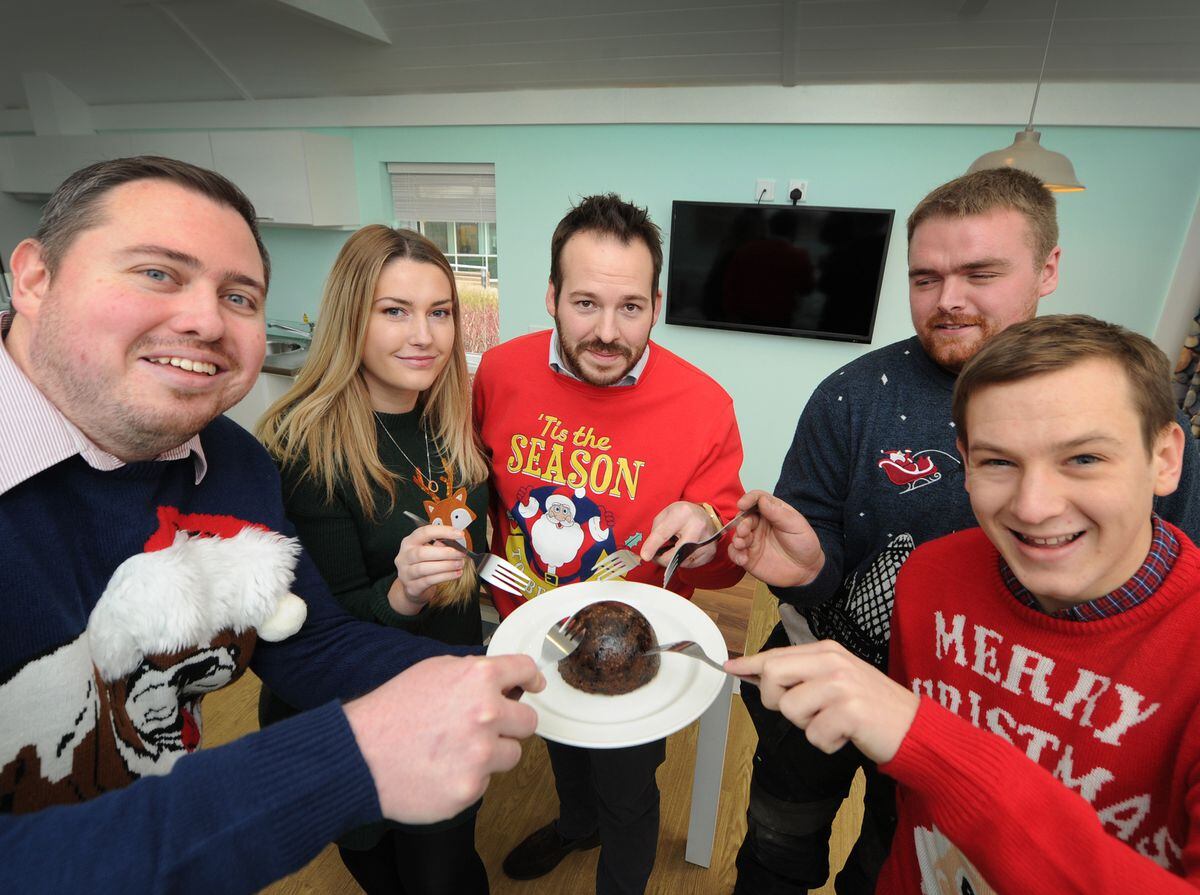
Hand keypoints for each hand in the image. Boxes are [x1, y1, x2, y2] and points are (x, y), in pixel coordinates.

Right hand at [344, 653, 542, 823]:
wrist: (358, 757)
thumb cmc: (389, 714)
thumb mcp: (431, 672)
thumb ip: (471, 674)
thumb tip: (499, 679)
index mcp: (477, 678)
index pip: (524, 670)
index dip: (531, 678)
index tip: (533, 686)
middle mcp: (487, 714)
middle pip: (528, 721)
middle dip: (510, 725)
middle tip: (483, 729)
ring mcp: (481, 755)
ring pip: (511, 755)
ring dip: (491, 755)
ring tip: (453, 751)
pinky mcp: (471, 789)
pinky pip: (485, 782)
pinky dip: (467, 778)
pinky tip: (440, 770)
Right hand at [389, 524, 467, 614]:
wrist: (412, 587)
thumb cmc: (423, 564)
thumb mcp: (428, 551)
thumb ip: (439, 545)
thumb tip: (455, 543)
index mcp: (409, 542)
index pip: (424, 533)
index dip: (443, 532)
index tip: (459, 534)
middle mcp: (404, 557)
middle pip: (422, 553)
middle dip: (445, 552)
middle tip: (461, 553)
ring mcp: (406, 573)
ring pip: (424, 568)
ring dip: (446, 565)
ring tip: (460, 564)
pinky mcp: (412, 587)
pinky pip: (429, 581)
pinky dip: (445, 576)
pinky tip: (456, 573)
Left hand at [639, 501, 716, 567]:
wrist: (705, 515)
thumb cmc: (682, 515)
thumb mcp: (666, 515)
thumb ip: (656, 531)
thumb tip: (648, 552)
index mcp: (683, 513)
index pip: (664, 533)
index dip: (652, 546)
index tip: (645, 556)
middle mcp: (698, 527)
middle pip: (675, 553)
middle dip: (662, 559)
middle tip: (655, 557)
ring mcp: (707, 540)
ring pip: (682, 561)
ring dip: (672, 561)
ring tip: (670, 550)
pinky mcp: (710, 552)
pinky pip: (691, 564)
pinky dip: (682, 561)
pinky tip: (682, 551)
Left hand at [725, 642, 917, 762]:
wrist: (915, 728)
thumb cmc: (872, 708)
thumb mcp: (838, 681)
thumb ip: (803, 675)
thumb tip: (757, 674)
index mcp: (827, 651)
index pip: (777, 654)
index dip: (749, 664)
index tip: (728, 667)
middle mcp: (832, 662)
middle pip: (772, 675)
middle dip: (776, 700)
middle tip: (805, 711)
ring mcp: (841, 685)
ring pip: (790, 710)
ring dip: (808, 727)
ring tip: (834, 723)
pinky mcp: (849, 711)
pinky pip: (814, 735)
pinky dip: (827, 744)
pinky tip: (846, 736)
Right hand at [727, 490, 824, 586]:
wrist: (807, 570)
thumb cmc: (804, 544)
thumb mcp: (796, 525)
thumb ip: (778, 513)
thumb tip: (762, 500)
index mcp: (772, 511)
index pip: (757, 499)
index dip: (748, 499)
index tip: (742, 504)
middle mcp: (759, 524)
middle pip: (744, 517)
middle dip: (741, 523)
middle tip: (743, 531)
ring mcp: (753, 540)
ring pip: (737, 535)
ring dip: (736, 538)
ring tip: (741, 545)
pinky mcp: (748, 556)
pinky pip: (735, 553)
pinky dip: (735, 555)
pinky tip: (743, 559)